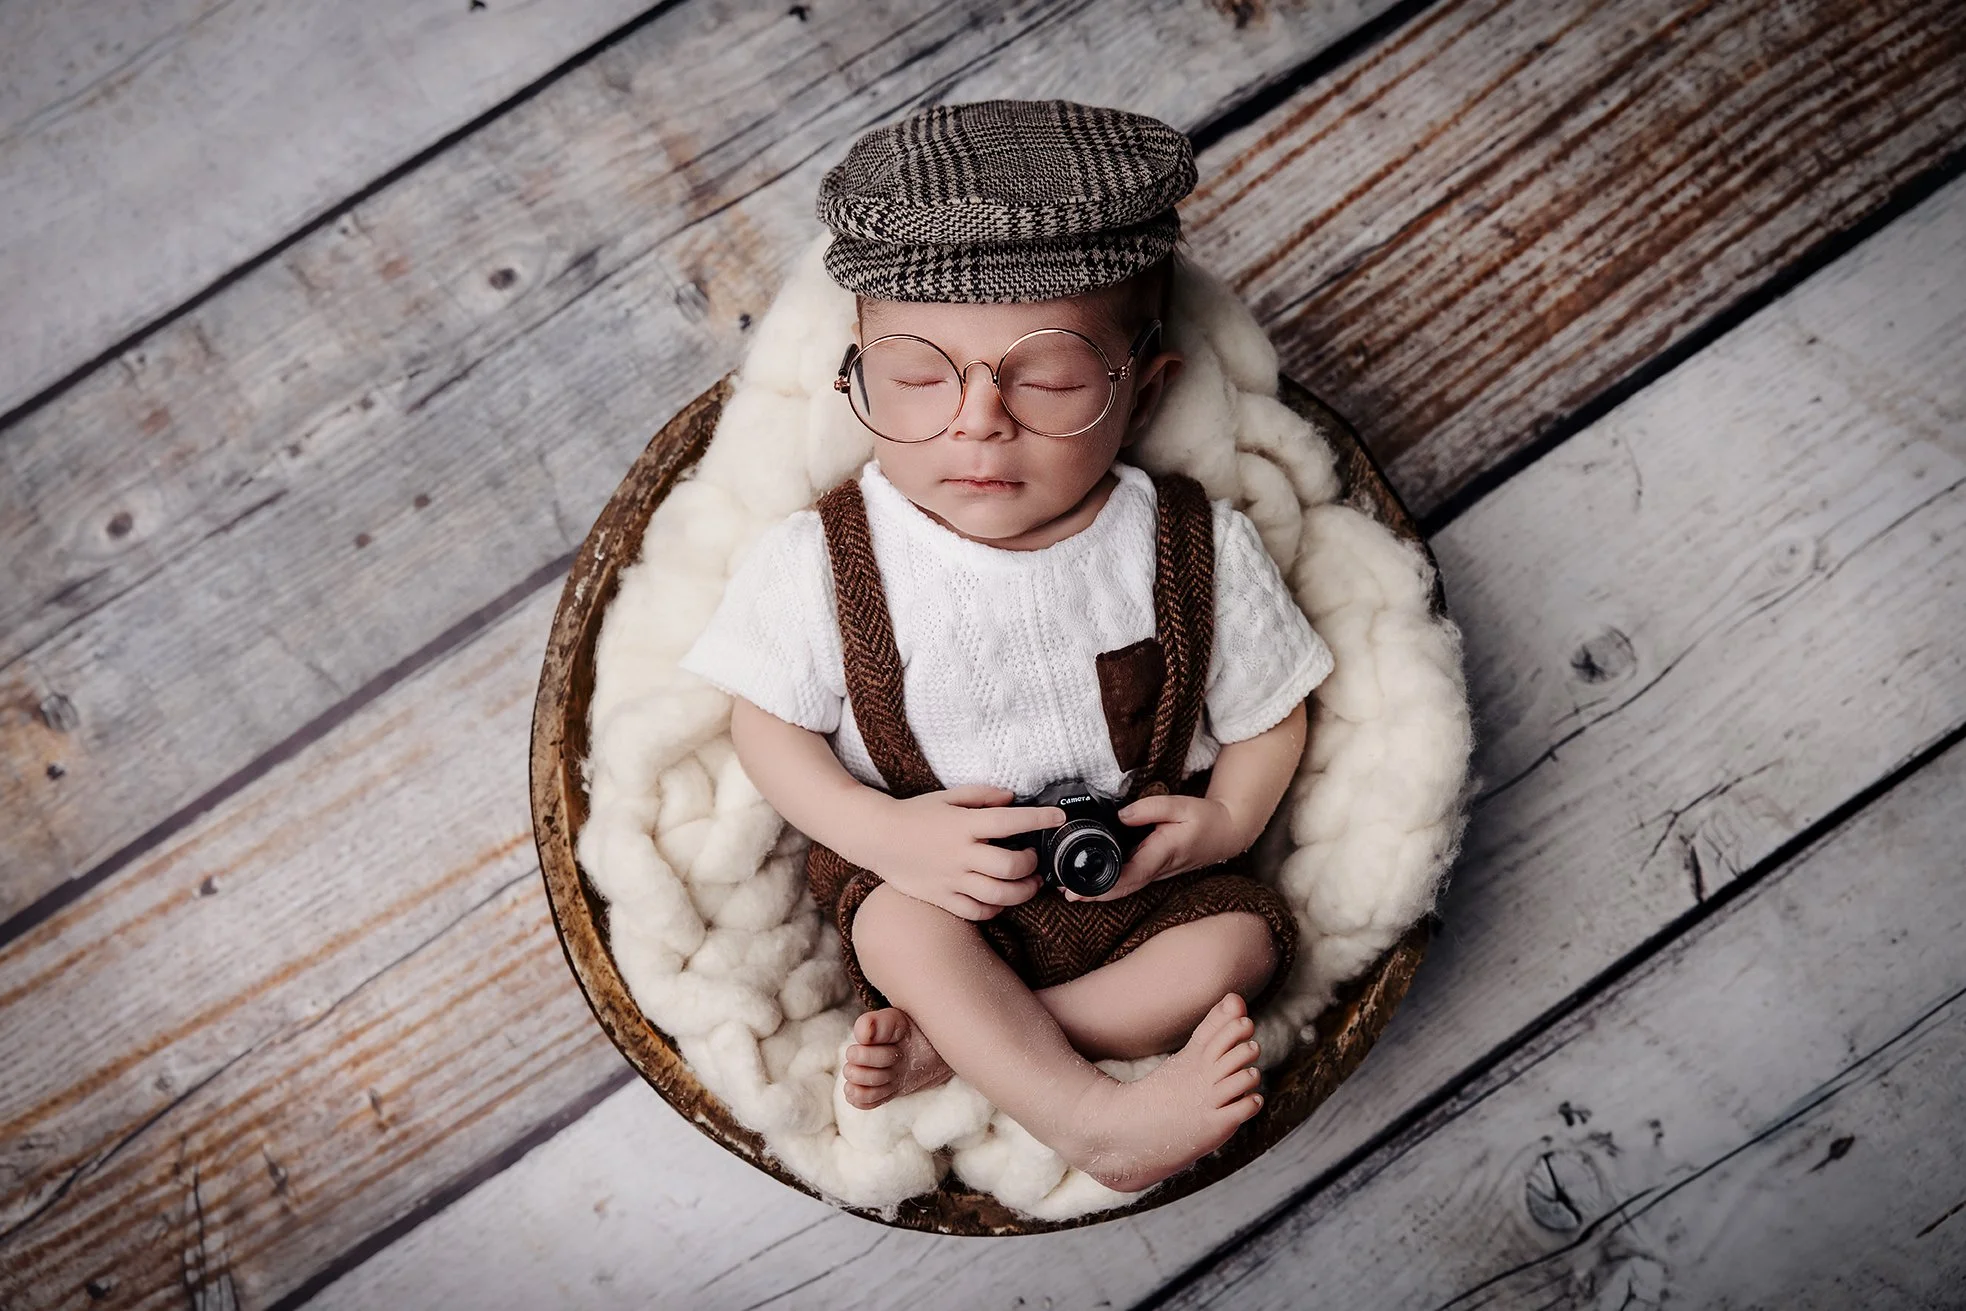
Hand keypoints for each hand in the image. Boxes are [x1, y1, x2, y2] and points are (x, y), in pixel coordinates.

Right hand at [856, 784, 1067, 921]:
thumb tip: (1012, 799)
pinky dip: (994, 910)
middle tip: (1034, 859)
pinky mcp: (941, 898)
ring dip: (1022, 892)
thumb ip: (982, 795)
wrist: (877, 837)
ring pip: (998, 896)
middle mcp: (960, 854)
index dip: (1039, 819)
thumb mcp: (948, 796)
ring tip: (1029, 884)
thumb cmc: (914, 813)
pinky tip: (1000, 901)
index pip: (1010, 821)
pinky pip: (975, 912)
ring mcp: (951, 879)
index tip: (1058, 816)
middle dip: (1031, 864)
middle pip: (1009, 866)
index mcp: (963, 825)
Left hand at [1063, 793, 1245, 902]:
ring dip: (1099, 892)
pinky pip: (1130, 881)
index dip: (1103, 885)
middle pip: (1122, 888)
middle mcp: (1158, 869)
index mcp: (1161, 854)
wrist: (1226, 833)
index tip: (1079, 889)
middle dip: (1094, 895)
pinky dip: (1110, 885)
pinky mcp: (1155, 869)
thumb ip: (1149, 808)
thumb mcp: (1180, 805)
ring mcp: (1157, 873)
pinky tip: (1092, 882)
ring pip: (1125, 888)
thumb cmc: (1205, 819)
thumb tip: (1120, 815)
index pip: (1128, 875)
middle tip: (1065, 894)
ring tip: (1070, 890)